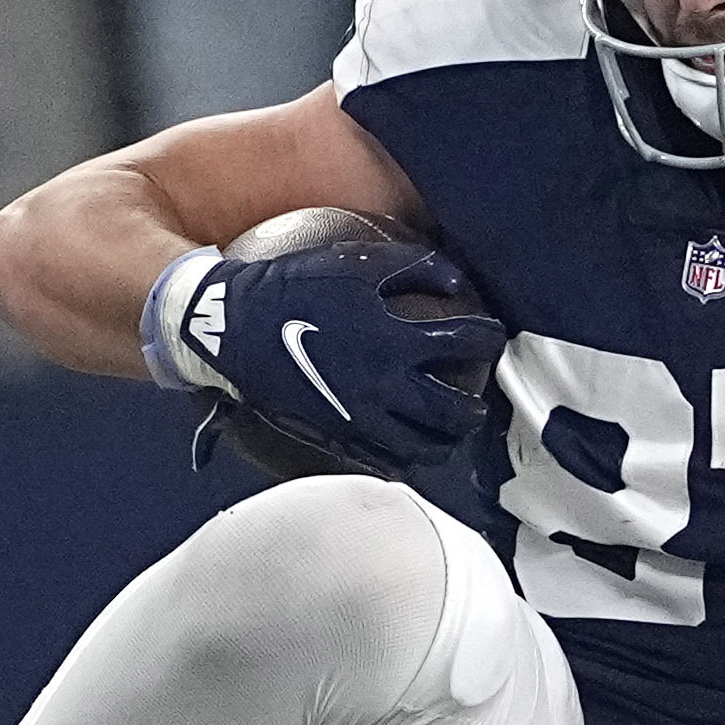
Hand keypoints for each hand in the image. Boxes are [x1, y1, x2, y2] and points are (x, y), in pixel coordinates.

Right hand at [154, 234, 506, 478]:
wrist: (233, 328)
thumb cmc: (293, 288)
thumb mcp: (355, 262)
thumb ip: (411, 266)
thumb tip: (453, 276)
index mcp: (394, 343)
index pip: (463, 343)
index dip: (487, 337)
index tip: (491, 334)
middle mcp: (383, 389)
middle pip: (452, 412)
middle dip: (474, 408)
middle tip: (478, 399)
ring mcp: (360, 420)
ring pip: (422, 447)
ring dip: (445, 440)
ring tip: (448, 430)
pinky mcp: (336, 437)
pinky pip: (384, 461)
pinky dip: (405, 457)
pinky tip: (408, 446)